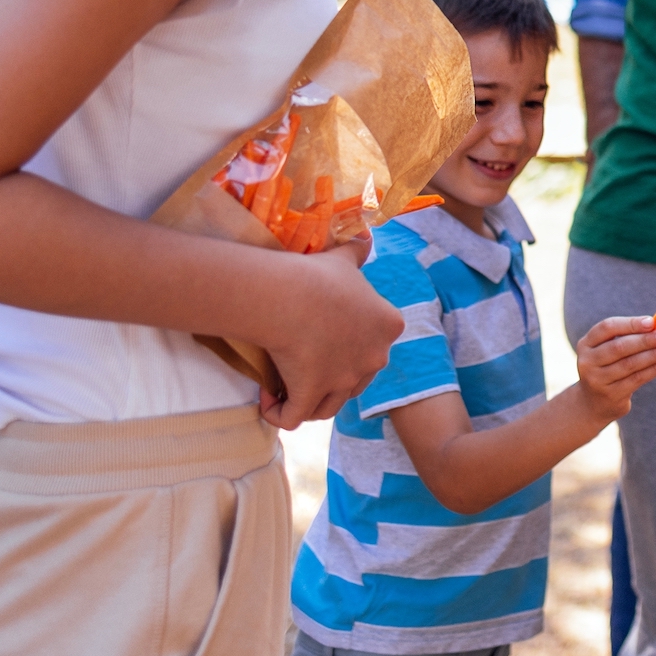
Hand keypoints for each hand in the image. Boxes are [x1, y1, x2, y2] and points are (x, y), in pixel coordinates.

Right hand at [254, 237, 402, 428]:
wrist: (292, 295)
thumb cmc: (319, 274)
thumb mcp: (345, 257)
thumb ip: (358, 250)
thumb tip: (365, 236)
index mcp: (389, 326)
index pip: (374, 344)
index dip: (349, 345)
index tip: (321, 335)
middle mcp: (374, 358)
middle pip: (354, 379)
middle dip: (331, 377)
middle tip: (303, 363)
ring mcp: (345, 380)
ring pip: (328, 405)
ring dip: (308, 400)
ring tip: (285, 387)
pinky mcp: (313, 395)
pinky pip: (293, 419)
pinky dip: (279, 414)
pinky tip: (267, 400)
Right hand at [574, 314, 655, 421]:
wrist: (595, 402)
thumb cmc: (610, 366)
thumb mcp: (616, 348)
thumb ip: (637, 333)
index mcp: (586, 343)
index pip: (607, 328)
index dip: (630, 324)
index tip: (652, 322)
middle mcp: (588, 361)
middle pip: (619, 347)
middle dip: (644, 340)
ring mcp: (597, 380)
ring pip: (629, 364)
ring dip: (653, 355)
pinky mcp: (611, 395)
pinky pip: (636, 379)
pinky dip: (654, 370)